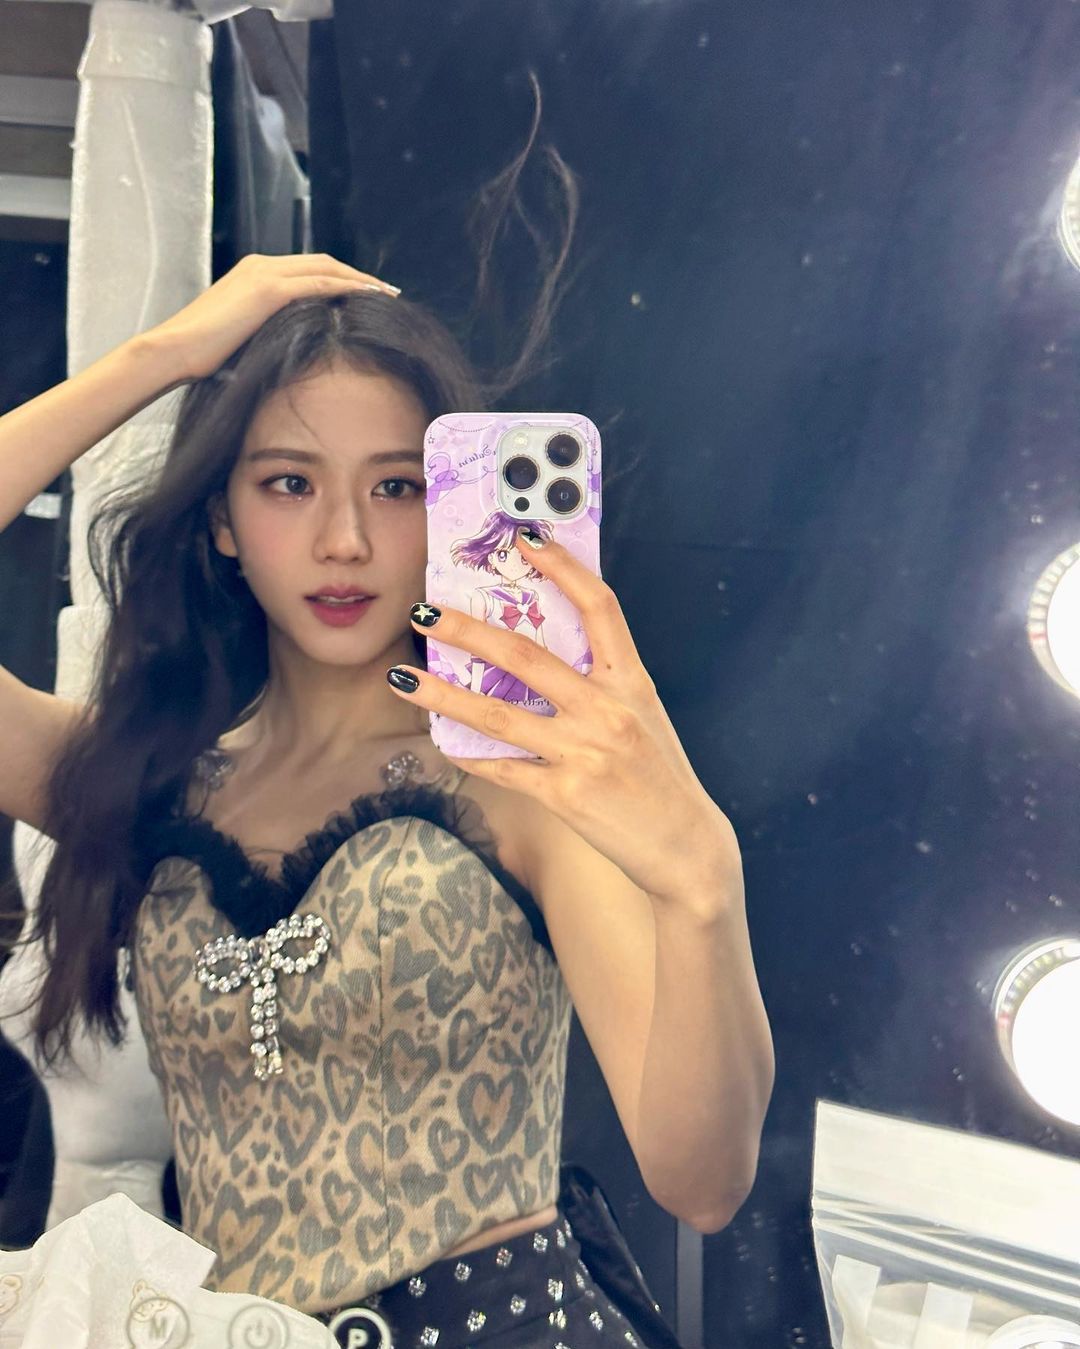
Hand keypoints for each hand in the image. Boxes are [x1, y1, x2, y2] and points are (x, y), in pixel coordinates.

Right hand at [144, 253, 398, 381]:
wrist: (173, 350)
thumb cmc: (200, 354)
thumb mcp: (239, 335)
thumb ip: (265, 329)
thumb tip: (290, 346)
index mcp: (253, 273)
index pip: (307, 269)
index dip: (339, 277)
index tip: (364, 292)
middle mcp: (261, 265)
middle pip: (323, 262)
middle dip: (357, 274)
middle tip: (386, 290)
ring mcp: (264, 274)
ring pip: (326, 269)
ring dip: (360, 279)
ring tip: (386, 294)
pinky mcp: (268, 290)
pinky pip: (319, 284)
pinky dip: (347, 287)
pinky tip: (368, 296)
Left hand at [388, 532, 736, 900]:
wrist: (686, 847)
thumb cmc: (660, 777)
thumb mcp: (644, 715)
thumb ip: (602, 683)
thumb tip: (539, 654)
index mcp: (631, 681)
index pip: (599, 608)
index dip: (564, 568)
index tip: (527, 540)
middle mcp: (606, 710)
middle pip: (526, 655)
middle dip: (467, 630)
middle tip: (425, 612)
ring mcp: (583, 753)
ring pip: (497, 714)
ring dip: (441, 695)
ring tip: (400, 678)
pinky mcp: (564, 795)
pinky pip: (502, 768)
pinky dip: (468, 755)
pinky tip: (442, 743)